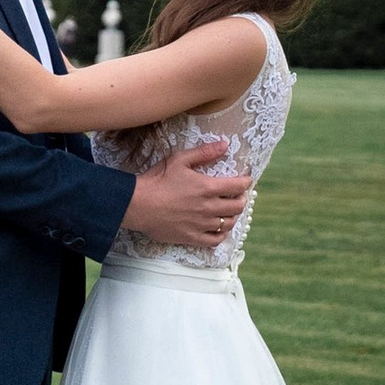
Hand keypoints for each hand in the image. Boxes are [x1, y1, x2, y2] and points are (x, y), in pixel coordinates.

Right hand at [127, 136, 253, 249]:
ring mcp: (201, 224)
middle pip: (237, 206)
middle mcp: (208, 208)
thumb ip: (204, 152)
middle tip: (238, 195)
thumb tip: (225, 144)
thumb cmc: (158, 180)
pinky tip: (219, 229)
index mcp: (207, 187)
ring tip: (229, 211)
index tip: (246, 180)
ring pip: (228, 224)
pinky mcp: (192, 237)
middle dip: (241, 199)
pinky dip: (221, 234)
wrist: (139, 204)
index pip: (238, 186)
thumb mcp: (180, 159)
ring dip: (233, 216)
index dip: (246, 182)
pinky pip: (215, 240)